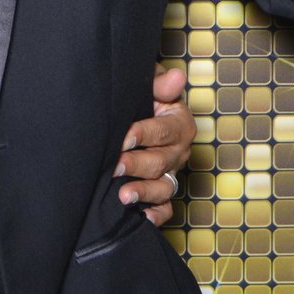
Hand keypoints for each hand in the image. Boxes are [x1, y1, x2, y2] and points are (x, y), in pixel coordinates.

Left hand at [116, 66, 199, 225]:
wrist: (132, 119)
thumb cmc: (140, 99)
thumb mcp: (147, 86)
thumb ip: (159, 82)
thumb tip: (176, 76)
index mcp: (178, 124)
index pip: (164, 130)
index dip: (144, 134)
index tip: (124, 138)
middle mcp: (177, 151)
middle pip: (161, 162)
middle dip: (137, 165)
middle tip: (114, 166)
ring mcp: (171, 174)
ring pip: (163, 188)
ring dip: (144, 192)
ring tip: (123, 195)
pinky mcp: (163, 193)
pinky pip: (165, 209)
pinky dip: (156, 215)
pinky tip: (142, 217)